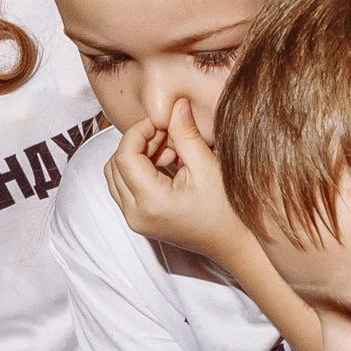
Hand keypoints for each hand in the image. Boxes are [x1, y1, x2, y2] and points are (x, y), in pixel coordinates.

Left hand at [105, 95, 252, 267]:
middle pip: (114, 165)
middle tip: (168, 136)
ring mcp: (135, 220)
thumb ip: (186, 134)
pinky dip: (139, 171)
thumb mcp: (207, 167)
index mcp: (151, 203)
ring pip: (116, 176)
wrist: (236, 245)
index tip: (162, 122)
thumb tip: (175, 105)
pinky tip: (167, 166)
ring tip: (170, 152)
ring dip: (136, 156)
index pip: (124, 156)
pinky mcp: (140, 220)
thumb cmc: (228, 213)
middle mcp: (136, 215)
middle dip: (138, 144)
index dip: (139, 132)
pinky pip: (124, 187)